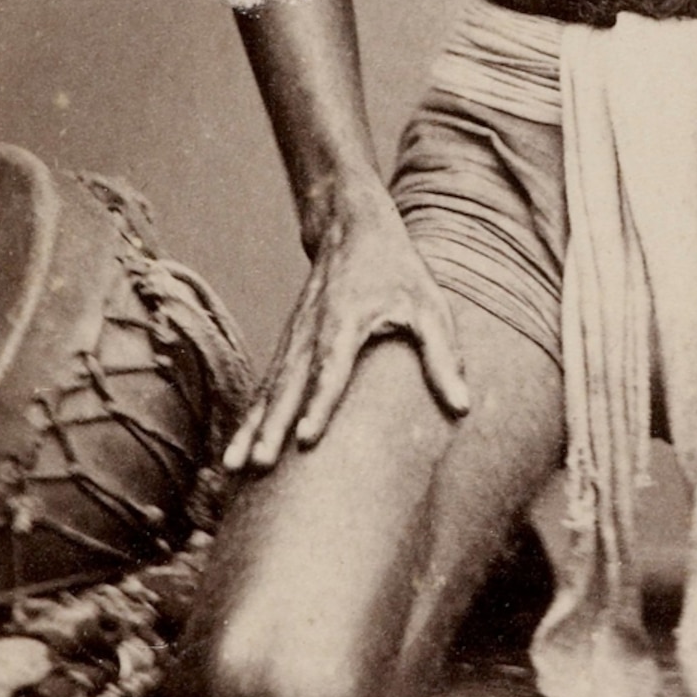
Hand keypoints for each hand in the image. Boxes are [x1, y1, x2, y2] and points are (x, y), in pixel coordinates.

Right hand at [225, 196, 470, 470]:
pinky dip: (250, 418)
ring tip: (234, 467)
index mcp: (346, 321)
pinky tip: (236, 452)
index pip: (330, 369)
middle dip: (272, 427)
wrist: (352, 229)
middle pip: (289, 386)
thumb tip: (463, 408)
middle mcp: (311, 333)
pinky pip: (267, 387)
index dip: (319, 405)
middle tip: (258, 465)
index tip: (306, 439)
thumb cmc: (398, 271)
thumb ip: (444, 357)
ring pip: (270, 390)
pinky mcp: (288, 347)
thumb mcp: (429, 306)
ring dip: (252, 428)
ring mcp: (294, 340)